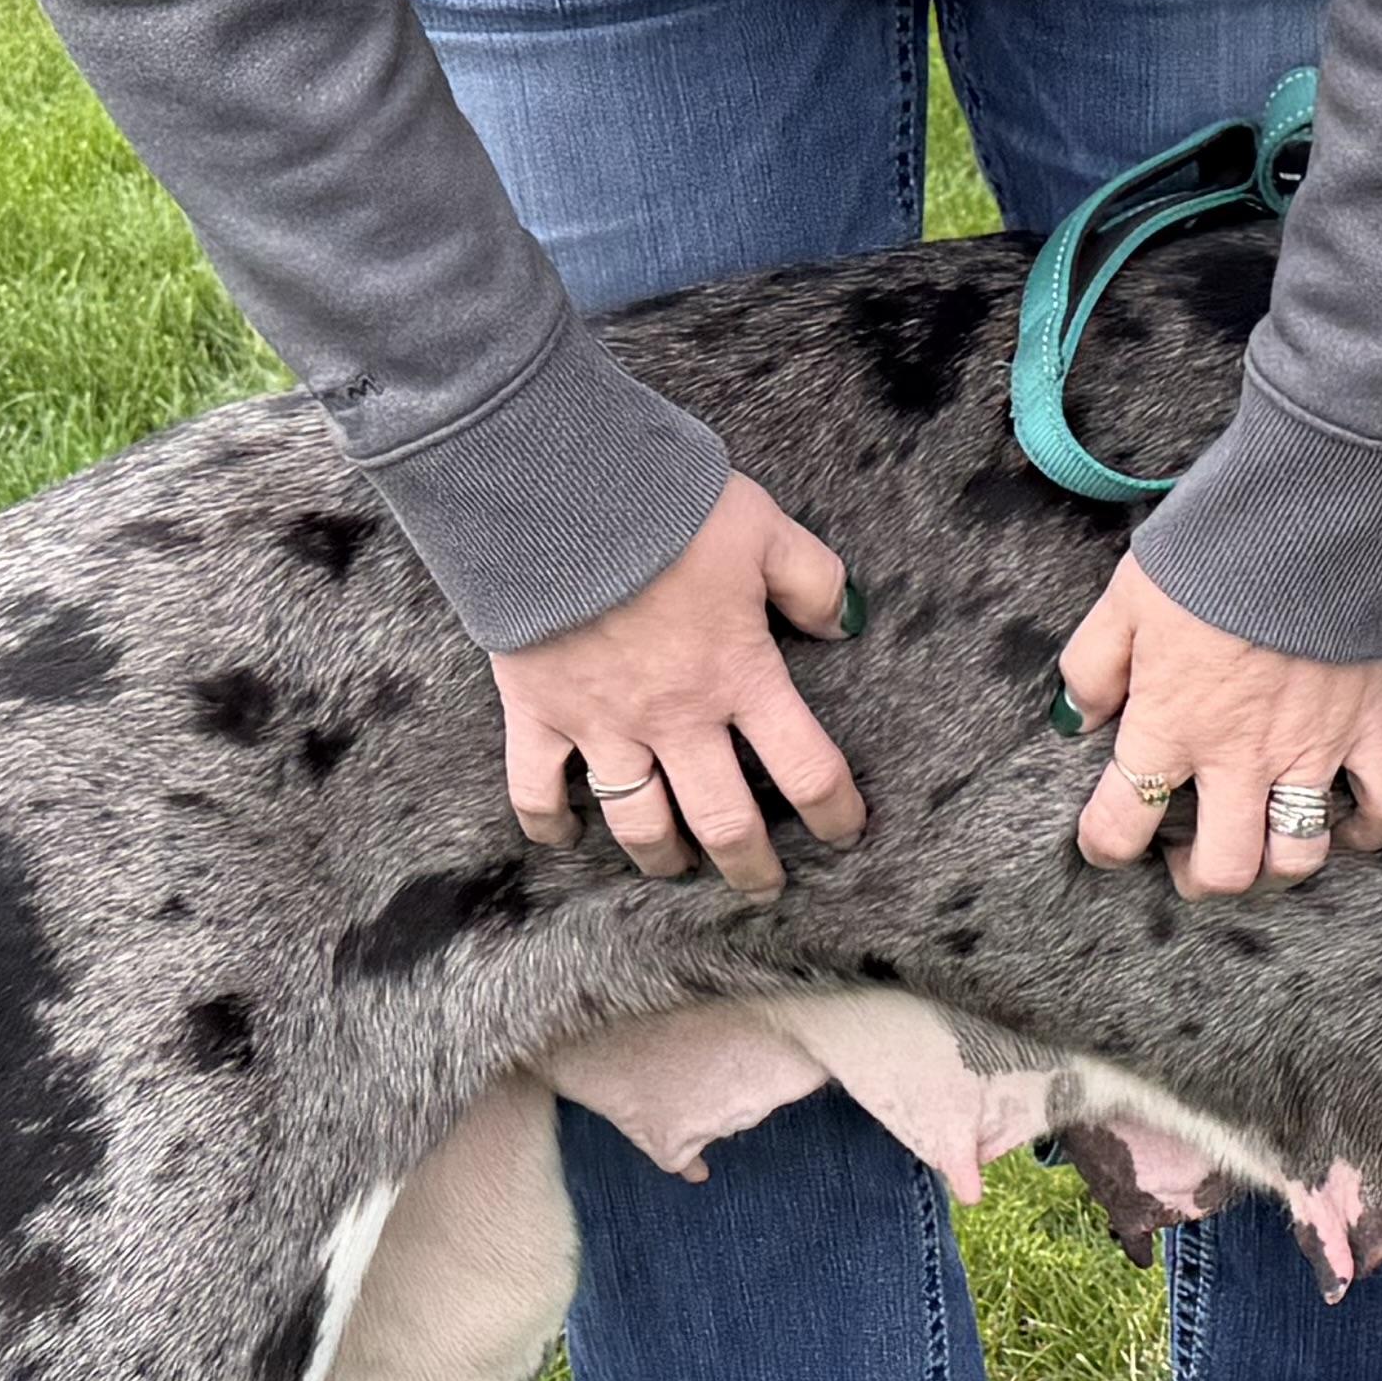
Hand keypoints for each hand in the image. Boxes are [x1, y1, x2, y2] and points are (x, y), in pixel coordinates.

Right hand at [494, 473, 865, 897]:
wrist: (555, 494)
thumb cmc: (663, 506)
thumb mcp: (763, 527)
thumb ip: (813, 579)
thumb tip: (843, 622)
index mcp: (739, 676)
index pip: (805, 769)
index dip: (834, 811)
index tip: (844, 833)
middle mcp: (676, 718)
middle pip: (724, 822)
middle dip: (750, 865)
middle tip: (763, 886)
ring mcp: (604, 723)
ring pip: (639, 822)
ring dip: (663, 857)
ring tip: (678, 869)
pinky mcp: (538, 712)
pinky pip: (536, 789)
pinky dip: (548, 822)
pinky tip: (564, 837)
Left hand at [1059, 559, 1381, 896]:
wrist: (1305, 519)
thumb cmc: (1212, 555)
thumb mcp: (1123, 602)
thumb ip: (1091, 668)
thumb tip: (1079, 716)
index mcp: (1170, 728)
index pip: (1121, 825)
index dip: (1104, 846)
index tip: (1105, 841)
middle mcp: (1238, 756)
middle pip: (1224, 867)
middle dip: (1200, 879)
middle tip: (1189, 862)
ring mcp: (1308, 748)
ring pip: (1298, 854)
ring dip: (1277, 867)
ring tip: (1261, 852)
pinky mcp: (1364, 725)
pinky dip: (1369, 828)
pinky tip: (1347, 832)